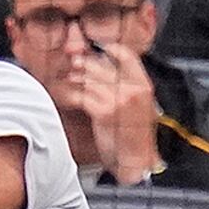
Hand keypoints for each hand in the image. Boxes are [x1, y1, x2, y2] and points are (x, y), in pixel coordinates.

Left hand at [76, 42, 159, 183]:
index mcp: (143, 85)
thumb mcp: (139, 106)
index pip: (127, 55)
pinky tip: (66, 95)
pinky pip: (81, 96)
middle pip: (102, 66)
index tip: (98, 49)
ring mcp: (118, 100)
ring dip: (75, 78)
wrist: (136, 160)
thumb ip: (127, 87)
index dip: (110, 49)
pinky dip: (71, 95)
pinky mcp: (103, 113)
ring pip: (89, 80)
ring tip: (69, 78)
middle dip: (85, 64)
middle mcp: (132, 89)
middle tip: (75, 63)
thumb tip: (104, 69)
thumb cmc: (135, 136)